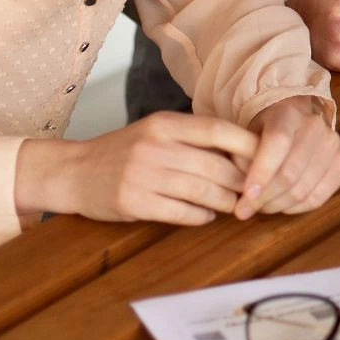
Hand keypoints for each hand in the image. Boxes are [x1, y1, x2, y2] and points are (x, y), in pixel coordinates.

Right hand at [14, 111, 257, 225]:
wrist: (73, 172)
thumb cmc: (123, 151)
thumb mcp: (156, 130)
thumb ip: (193, 136)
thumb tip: (244, 151)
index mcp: (165, 123)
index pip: (219, 130)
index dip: (249, 146)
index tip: (265, 159)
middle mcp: (156, 146)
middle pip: (216, 166)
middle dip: (242, 182)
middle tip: (255, 191)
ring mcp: (144, 175)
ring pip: (203, 192)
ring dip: (226, 202)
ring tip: (234, 205)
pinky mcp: (134, 203)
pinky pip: (181, 213)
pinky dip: (200, 216)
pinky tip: (206, 215)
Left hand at [235, 95, 339, 217]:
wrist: (293, 122)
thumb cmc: (262, 132)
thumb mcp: (245, 135)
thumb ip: (240, 158)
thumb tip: (240, 190)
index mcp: (287, 112)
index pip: (277, 142)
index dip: (261, 172)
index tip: (245, 196)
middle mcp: (314, 125)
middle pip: (290, 172)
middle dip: (264, 198)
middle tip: (245, 209)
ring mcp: (332, 143)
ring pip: (304, 189)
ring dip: (278, 206)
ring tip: (261, 207)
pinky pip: (320, 197)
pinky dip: (297, 208)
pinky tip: (282, 206)